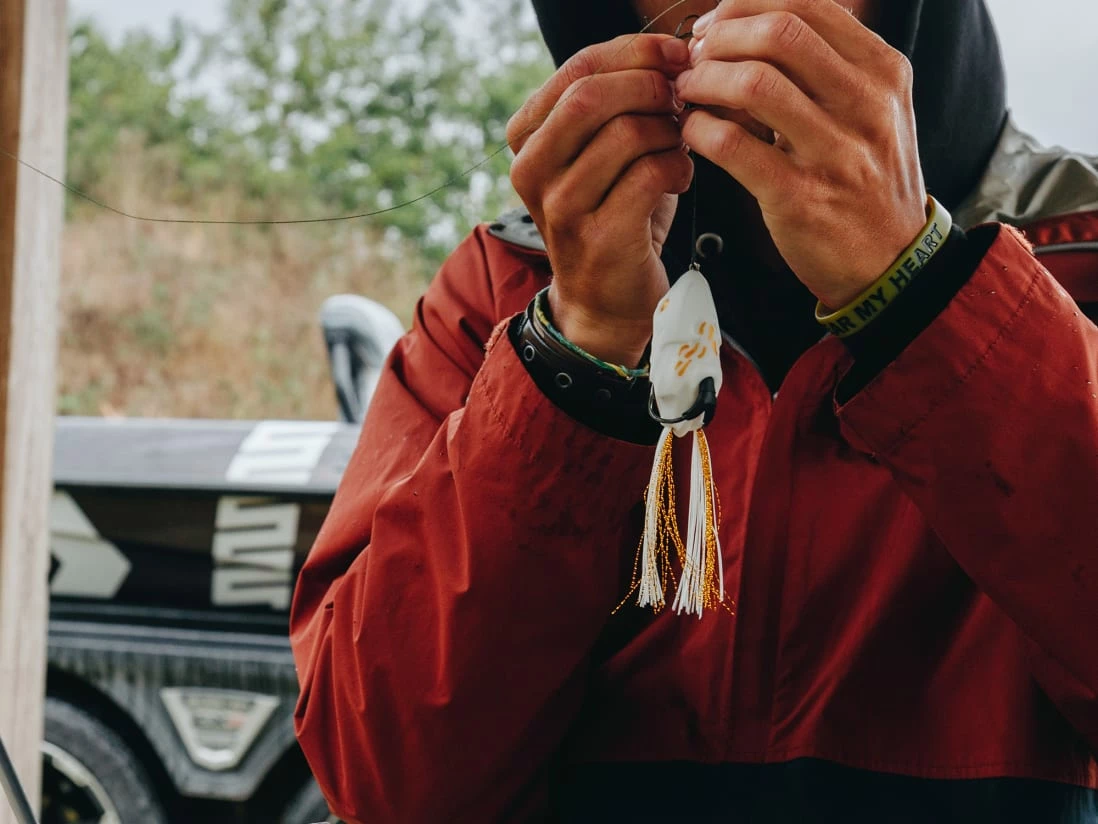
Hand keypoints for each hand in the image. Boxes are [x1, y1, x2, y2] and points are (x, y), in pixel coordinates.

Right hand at [507, 35, 693, 365]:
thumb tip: (670, 52)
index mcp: (527, 138)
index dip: (636, 51)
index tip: (678, 55)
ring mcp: (560, 207)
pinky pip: (648, 174)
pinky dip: (678, 166)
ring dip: (670, 131)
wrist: (606, 299)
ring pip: (625, 133)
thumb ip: (617, 103)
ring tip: (681, 145)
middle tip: (683, 98)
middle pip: (592, 94)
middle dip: (651, 85)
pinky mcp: (597, 237)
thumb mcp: (602, 151)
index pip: (578, 67)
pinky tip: (680, 177)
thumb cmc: (614, 212)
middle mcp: (532, 170)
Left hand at [677, 0, 927, 308]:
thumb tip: (758, 21)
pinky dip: (700, 130)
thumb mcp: (872, 109)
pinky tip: (692, 132)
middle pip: (779, 33)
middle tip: (694, 57)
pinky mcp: (801, 197)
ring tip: (687, 93)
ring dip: (704, 81)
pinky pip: (734, 145)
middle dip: (721, 37)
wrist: (891, 262)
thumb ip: (829, 65)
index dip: (745, 6)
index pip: (806, 5)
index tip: (715, 24)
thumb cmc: (867, 182)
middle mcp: (866, 104)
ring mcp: (836, 152)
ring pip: (754, 83)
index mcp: (883, 71)